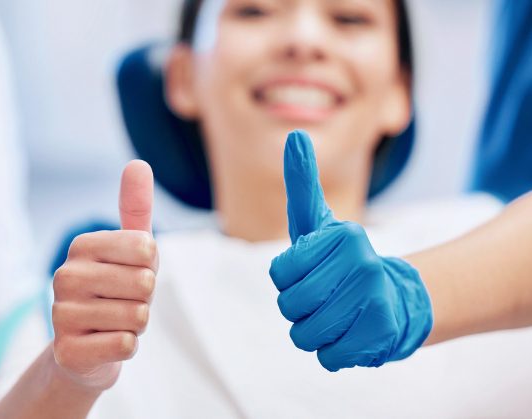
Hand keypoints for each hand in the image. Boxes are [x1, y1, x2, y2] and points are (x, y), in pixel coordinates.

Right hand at [51, 160, 157, 390]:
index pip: (147, 249)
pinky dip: (127, 347)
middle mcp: (64, 275)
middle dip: (145, 299)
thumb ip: (135, 207)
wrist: (86, 348)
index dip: (151, 267)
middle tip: (124, 302)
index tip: (131, 274)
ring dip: (136, 324)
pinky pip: (125, 345)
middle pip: (145, 284)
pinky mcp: (67, 351)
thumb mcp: (129, 249)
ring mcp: (61, 314)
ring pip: (137, 316)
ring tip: (114, 322)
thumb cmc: (115, 291)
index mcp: (81, 246)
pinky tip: (107, 343)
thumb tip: (138, 163)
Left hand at [268, 130, 431, 370]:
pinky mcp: (380, 337)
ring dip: (313, 331)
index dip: (288, 280)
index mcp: (345, 237)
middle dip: (298, 308)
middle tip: (323, 297)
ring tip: (336, 315)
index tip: (312, 271)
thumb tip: (294, 137)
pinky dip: (333, 351)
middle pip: (290, 307)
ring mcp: (375, 302)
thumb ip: (303, 183)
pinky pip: (328, 357)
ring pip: (304, 336)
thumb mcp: (320, 222)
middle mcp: (363, 266)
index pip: (280, 275)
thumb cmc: (342, 260)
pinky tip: (351, 333)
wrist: (396, 299)